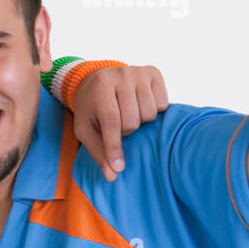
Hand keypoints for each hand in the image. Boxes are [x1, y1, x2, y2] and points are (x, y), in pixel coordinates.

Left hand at [74, 65, 168, 181]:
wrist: (97, 80)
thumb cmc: (91, 108)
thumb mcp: (85, 129)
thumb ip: (97, 151)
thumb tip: (113, 175)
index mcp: (100, 86)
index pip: (111, 122)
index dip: (115, 147)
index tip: (119, 168)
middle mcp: (121, 74)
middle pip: (133, 121)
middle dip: (125, 130)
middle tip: (115, 121)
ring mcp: (139, 72)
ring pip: (150, 114)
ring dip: (140, 120)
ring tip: (127, 111)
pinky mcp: (154, 72)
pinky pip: (163, 104)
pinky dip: (153, 109)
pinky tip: (139, 103)